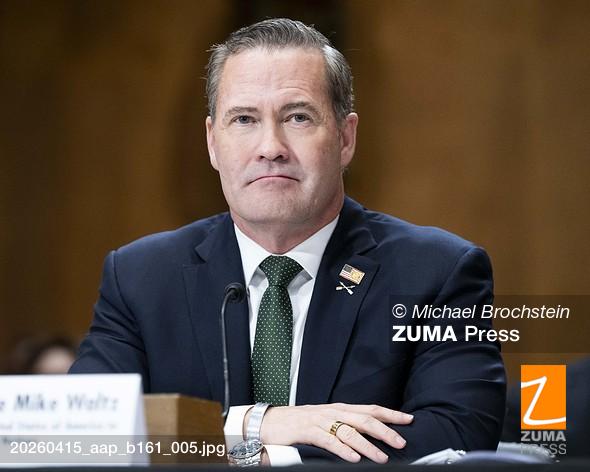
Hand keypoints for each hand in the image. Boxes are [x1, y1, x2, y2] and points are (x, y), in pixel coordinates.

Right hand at [252, 403, 412, 462]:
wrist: (271, 421)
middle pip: (364, 419)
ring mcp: (320, 420)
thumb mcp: (326, 420)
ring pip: (349, 431)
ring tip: (381, 457)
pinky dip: (342, 450)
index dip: (390, 414)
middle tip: (401, 442)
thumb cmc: (301, 423)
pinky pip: (328, 440)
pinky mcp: (308, 431)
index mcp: (340, 408)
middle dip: (385, 431)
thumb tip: (370, 434)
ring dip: (367, 445)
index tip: (409, 420)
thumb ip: (345, 424)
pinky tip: (353, 458)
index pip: (370, 409)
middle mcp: (333, 411)